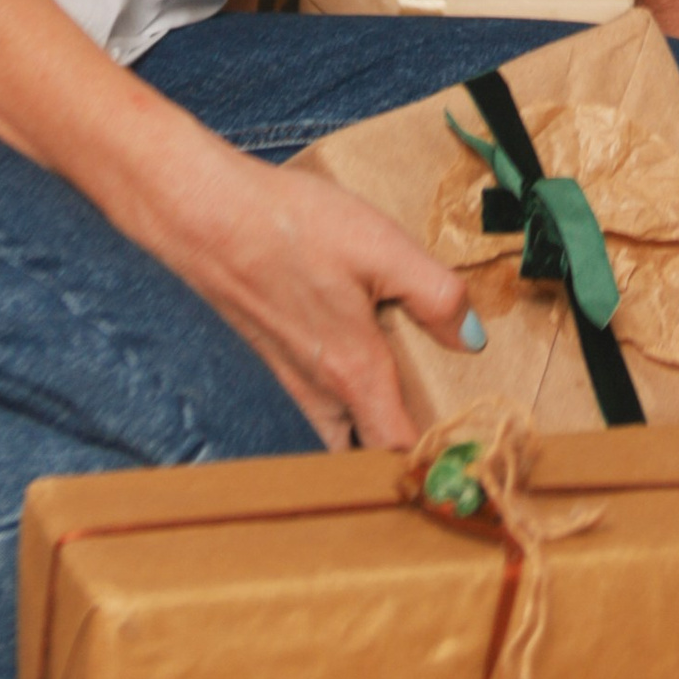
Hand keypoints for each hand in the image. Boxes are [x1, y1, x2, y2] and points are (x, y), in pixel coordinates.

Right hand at [128, 112, 477, 450]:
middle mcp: (320, 390)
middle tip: (444, 422)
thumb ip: (435, 296)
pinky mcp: (275, 351)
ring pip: (340, 426)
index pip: (396, 452)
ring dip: (373, 423)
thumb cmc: (290, 229)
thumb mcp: (381, 248)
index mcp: (354, 375)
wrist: (205, 215)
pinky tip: (360, 341)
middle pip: (366, 450)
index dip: (432, 462)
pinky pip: (319, 396)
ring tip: (413, 387)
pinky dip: (347, 393)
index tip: (466, 454)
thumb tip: (472, 340)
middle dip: (403, 448)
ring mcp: (292, 375)